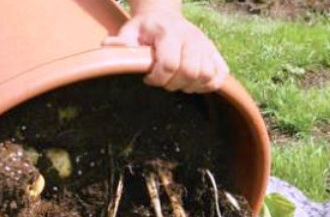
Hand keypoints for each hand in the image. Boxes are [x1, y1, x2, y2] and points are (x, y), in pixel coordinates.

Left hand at [102, 5, 228, 93]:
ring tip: (178, 83)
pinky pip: (221, 75)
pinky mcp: (216, 53)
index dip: (158, 79)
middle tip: (164, 82)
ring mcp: (206, 45)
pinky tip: (194, 83)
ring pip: (207, 76)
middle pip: (190, 72)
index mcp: (170, 32)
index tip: (148, 79)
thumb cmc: (145, 29)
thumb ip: (121, 42)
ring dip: (191, 86)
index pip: (169, 64)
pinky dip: (209, 85)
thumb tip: (108, 46)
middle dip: (174, 84)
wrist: (166, 17)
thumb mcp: (130, 31)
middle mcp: (192, 37)